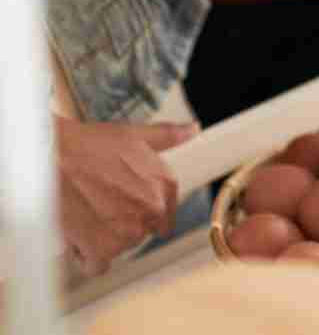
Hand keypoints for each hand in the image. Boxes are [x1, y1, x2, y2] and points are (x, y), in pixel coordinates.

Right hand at [56, 117, 198, 275]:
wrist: (50, 158)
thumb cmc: (86, 145)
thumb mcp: (133, 134)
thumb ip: (167, 136)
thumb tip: (191, 130)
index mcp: (165, 184)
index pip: (165, 214)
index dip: (141, 211)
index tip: (125, 207)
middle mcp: (152, 210)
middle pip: (141, 231)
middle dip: (122, 223)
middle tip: (99, 205)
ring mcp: (128, 231)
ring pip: (119, 246)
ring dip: (103, 238)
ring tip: (84, 213)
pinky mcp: (102, 249)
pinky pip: (97, 265)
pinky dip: (86, 256)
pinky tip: (77, 236)